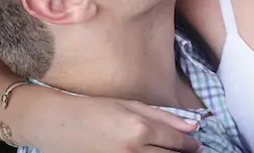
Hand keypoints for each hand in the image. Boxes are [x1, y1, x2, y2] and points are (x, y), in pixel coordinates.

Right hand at [19, 89, 200, 152]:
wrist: (56, 124)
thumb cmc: (94, 108)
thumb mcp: (130, 104)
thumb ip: (163, 116)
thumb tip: (192, 126)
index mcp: (140, 128)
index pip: (177, 142)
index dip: (190, 145)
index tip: (197, 146)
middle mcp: (133, 151)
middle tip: (191, 152)